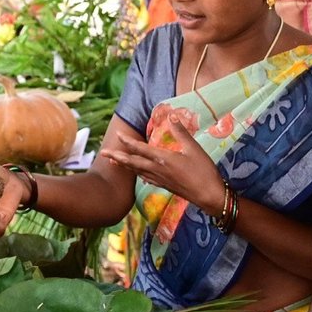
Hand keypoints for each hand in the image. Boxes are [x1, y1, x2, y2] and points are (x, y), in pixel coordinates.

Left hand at [102, 122, 226, 215]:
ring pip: (137, 170)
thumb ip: (181, 132)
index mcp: (163, 159)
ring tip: (113, 161)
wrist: (209, 196)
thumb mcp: (194, 148)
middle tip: (102, 153)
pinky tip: (137, 173)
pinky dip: (138, 173)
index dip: (127, 142)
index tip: (117, 135)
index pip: (140, 149)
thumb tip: (172, 116)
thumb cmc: (204, 171)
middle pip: (132, 162)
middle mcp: (157, 169)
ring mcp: (160, 179)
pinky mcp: (164, 186)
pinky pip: (145, 178)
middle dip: (117, 156)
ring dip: (124, 165)